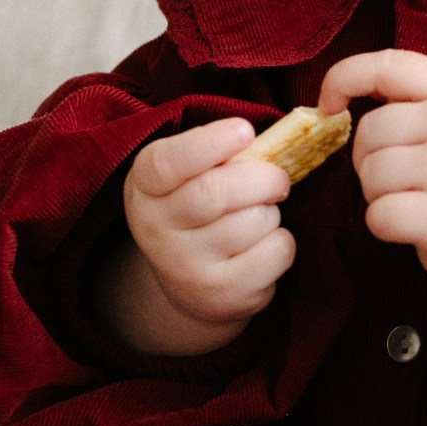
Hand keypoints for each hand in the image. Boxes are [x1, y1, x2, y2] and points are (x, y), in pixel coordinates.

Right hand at [104, 117, 293, 356]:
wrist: (187, 286)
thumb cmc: (196, 212)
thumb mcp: (187, 177)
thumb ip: (216, 156)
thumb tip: (266, 144)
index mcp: (145, 187)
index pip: (167, 163)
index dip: (209, 143)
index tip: (244, 130)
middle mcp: (155, 230)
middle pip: (217, 192)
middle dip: (263, 177)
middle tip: (277, 179)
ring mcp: (186, 268)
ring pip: (254, 221)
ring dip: (270, 212)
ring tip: (255, 218)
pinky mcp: (222, 295)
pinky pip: (275, 251)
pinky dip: (282, 242)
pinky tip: (262, 246)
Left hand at [317, 53, 426, 369]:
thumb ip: (413, 104)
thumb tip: (336, 102)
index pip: (387, 64)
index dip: (344, 78)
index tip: (329, 107)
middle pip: (369, 131)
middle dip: (371, 161)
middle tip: (408, 180)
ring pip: (370, 175)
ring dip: (381, 196)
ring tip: (419, 202)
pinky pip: (378, 216)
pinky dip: (386, 226)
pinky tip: (418, 227)